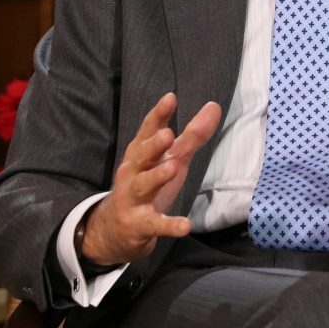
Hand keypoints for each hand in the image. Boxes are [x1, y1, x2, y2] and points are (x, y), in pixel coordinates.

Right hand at [81, 94, 221, 265]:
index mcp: (141, 153)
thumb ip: (192, 135)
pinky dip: (169, 226)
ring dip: (156, 177)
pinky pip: (154, 224)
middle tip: (167, 134)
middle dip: (153, 145)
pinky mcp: (139, 224)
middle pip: (141, 155)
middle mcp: (133, 172)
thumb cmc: (148, 184)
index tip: (170, 98)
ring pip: (143, 185)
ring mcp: (133, 198)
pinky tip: (185, 226)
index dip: (158, 115)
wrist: (114, 229)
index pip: (148, 130)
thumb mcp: (170, 158)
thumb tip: (214, 106)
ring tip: (172, 168)